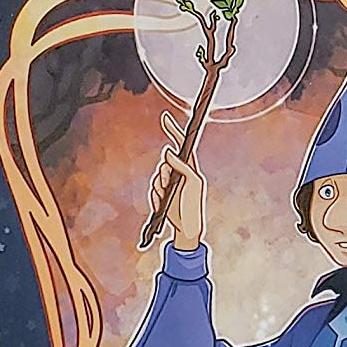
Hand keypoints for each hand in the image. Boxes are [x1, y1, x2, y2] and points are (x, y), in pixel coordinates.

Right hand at [154, 133, 205, 250]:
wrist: (187, 228)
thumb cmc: (194, 205)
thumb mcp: (193, 184)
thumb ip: (182, 166)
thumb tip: (169, 151)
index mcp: (190, 167)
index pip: (182, 144)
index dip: (174, 130)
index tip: (165, 118)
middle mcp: (180, 172)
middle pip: (164, 162)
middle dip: (163, 175)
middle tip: (168, 185)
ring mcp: (170, 183)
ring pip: (157, 176)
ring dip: (159, 188)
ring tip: (166, 199)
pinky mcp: (162, 193)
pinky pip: (152, 189)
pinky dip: (154, 197)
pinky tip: (161, 205)